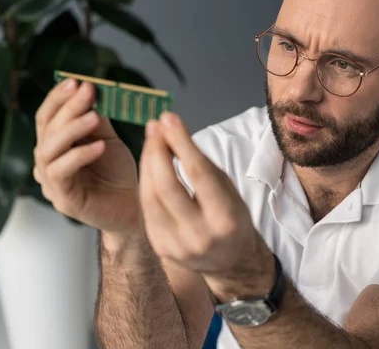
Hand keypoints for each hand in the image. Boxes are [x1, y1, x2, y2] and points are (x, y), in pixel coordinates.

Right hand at [33, 78, 139, 233]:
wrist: (134, 209)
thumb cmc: (119, 175)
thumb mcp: (109, 141)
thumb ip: (97, 121)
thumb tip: (91, 92)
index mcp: (56, 146)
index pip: (47, 117)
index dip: (58, 98)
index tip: (76, 81)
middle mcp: (48, 162)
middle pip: (47, 129)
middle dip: (68, 107)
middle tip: (87, 91)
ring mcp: (52, 182)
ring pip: (49, 149)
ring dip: (72, 129)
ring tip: (94, 117)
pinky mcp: (63, 200)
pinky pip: (63, 172)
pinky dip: (80, 155)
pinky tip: (100, 146)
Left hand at [138, 112, 273, 297]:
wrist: (230, 261)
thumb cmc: (231, 217)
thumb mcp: (227, 188)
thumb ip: (200, 164)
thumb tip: (171, 131)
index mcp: (225, 218)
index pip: (198, 174)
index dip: (181, 143)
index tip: (170, 118)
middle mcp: (200, 235)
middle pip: (168, 186)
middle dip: (157, 151)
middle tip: (156, 126)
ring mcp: (177, 245)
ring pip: (151, 196)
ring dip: (147, 163)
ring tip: (152, 140)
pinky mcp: (161, 247)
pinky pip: (147, 208)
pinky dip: (147, 182)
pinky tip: (150, 165)